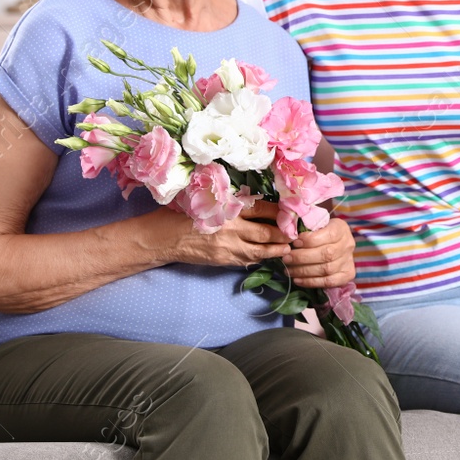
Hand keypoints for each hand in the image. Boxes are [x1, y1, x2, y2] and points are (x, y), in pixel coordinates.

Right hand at [146, 199, 292, 267]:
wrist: (164, 237)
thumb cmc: (184, 212)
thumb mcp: (208, 199)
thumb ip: (231, 200)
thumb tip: (256, 200)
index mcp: (228, 208)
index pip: (261, 209)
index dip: (279, 212)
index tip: (290, 212)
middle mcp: (231, 228)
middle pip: (265, 232)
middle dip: (283, 234)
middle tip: (296, 234)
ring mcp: (228, 247)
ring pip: (260, 250)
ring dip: (276, 250)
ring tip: (288, 249)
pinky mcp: (223, 260)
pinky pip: (247, 260)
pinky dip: (259, 258)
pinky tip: (267, 256)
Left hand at [282, 217, 355, 288]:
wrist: (336, 244)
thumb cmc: (322, 232)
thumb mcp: (317, 225)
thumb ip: (307, 229)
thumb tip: (290, 237)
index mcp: (341, 229)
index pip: (329, 235)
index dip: (310, 240)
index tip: (294, 243)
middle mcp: (347, 245)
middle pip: (326, 254)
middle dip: (302, 257)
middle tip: (286, 258)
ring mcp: (348, 261)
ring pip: (326, 269)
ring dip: (304, 271)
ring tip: (289, 270)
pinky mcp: (347, 275)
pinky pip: (328, 282)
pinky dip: (311, 282)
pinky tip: (297, 280)